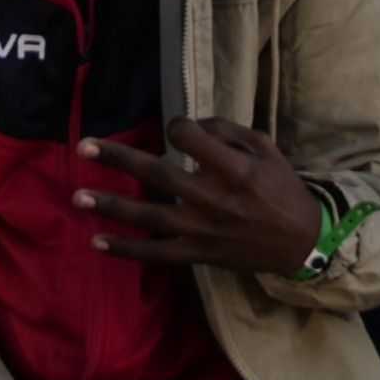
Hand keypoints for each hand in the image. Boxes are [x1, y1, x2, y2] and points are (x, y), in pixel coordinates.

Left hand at [76, 117, 321, 275]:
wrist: (300, 241)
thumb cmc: (282, 188)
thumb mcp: (265, 148)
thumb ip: (227, 131)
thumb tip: (190, 125)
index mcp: (234, 169)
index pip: (189, 138)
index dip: (178, 126)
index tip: (177, 128)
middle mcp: (213, 199)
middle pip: (159, 175)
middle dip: (119, 158)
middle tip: (84, 145)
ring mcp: (202, 230)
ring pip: (150, 217)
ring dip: (112, 205)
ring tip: (78, 195)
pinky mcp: (198, 254)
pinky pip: (157, 254)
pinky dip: (126, 250)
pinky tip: (97, 242)